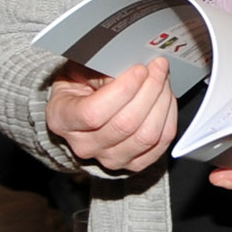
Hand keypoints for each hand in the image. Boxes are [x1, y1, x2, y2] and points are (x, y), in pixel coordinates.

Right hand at [46, 59, 178, 172]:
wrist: (83, 111)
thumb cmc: (80, 85)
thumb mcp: (80, 70)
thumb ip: (102, 70)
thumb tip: (135, 70)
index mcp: (62, 120)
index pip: (94, 113)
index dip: (123, 90)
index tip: (139, 69)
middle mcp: (84, 145)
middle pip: (126, 124)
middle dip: (150, 90)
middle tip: (158, 67)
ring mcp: (109, 158)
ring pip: (147, 136)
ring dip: (163, 103)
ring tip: (164, 80)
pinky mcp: (134, 164)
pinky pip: (160, 144)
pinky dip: (169, 119)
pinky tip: (166, 100)